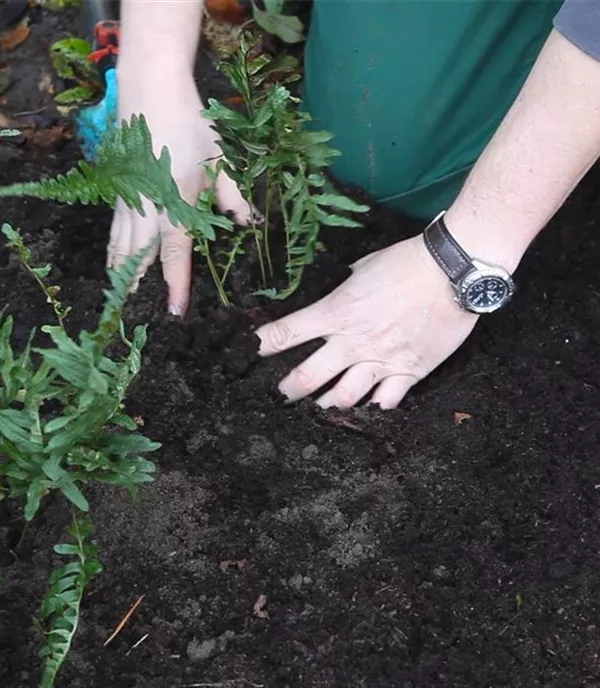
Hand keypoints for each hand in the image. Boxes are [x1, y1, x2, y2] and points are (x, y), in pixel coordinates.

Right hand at [107, 71, 251, 314]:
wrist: (151, 87)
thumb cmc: (191, 123)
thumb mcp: (222, 159)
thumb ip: (235, 196)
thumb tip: (250, 224)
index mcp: (175, 203)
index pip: (175, 254)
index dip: (176, 284)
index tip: (175, 309)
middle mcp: (147, 207)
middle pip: (140, 256)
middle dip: (139, 286)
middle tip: (140, 314)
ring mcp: (128, 197)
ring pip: (121, 244)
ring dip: (122, 271)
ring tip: (122, 296)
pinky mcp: (118, 187)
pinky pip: (114, 228)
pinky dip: (113, 248)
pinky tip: (114, 259)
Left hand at [256, 235, 478, 408]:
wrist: (452, 272)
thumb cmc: (406, 262)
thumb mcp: (363, 268)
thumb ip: (345, 289)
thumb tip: (337, 297)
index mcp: (336, 312)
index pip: (287, 333)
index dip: (262, 345)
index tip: (248, 353)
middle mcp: (352, 342)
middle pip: (307, 378)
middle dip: (287, 391)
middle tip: (279, 397)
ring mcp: (380, 361)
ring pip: (342, 398)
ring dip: (323, 407)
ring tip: (316, 411)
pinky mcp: (408, 372)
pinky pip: (385, 403)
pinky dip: (370, 410)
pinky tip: (363, 412)